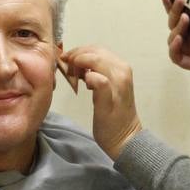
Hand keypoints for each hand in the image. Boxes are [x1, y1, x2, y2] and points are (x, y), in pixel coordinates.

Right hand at [61, 45, 143, 159]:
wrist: (127, 139)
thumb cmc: (111, 128)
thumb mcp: (103, 111)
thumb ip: (100, 89)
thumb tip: (91, 74)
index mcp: (118, 76)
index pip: (93, 56)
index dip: (76, 57)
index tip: (63, 65)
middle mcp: (122, 69)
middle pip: (96, 50)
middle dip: (78, 55)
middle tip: (65, 66)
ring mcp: (122, 71)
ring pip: (98, 53)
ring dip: (83, 58)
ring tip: (71, 71)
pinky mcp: (119, 75)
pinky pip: (101, 60)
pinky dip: (89, 62)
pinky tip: (81, 74)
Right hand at [161, 0, 189, 75]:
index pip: (179, 15)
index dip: (170, 6)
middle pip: (173, 25)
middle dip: (174, 12)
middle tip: (181, 2)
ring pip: (172, 40)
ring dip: (175, 28)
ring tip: (185, 18)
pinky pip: (176, 57)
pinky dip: (174, 48)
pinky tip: (180, 37)